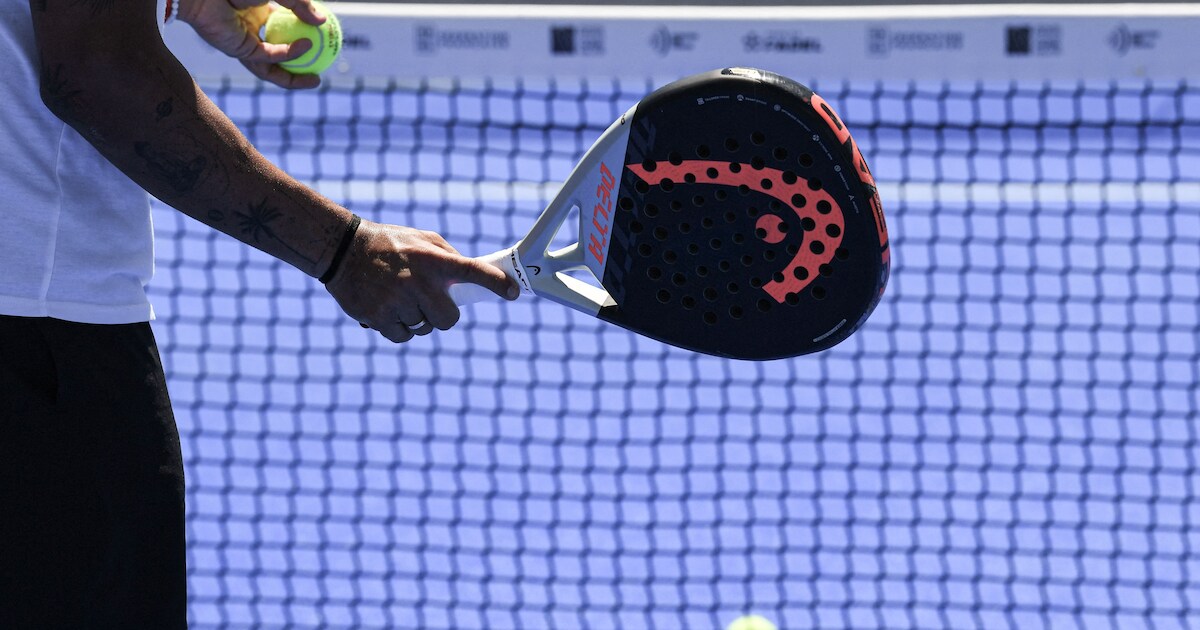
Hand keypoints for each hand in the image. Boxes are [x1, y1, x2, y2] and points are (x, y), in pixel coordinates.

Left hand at [178, 0, 326, 88]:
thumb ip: (299, 5)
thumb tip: (322, 22)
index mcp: (258, 14)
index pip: (285, 31)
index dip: (305, 38)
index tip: (325, 42)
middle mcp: (252, 31)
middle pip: (280, 57)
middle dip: (301, 68)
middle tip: (323, 69)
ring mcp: (245, 43)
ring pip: (273, 67)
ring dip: (295, 76)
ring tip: (316, 80)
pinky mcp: (239, 50)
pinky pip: (269, 56)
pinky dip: (289, 54)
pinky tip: (307, 48)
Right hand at [324, 220, 519, 342]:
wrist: (342, 250)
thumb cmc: (389, 244)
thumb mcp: (422, 238)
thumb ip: (448, 257)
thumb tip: (473, 279)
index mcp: (432, 260)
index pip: (472, 271)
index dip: (495, 283)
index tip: (513, 293)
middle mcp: (417, 282)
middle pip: (448, 319)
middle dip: (442, 314)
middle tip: (429, 301)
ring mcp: (397, 302)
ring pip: (424, 328)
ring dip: (417, 318)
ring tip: (399, 297)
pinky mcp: (378, 318)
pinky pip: (403, 336)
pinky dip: (399, 328)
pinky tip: (388, 309)